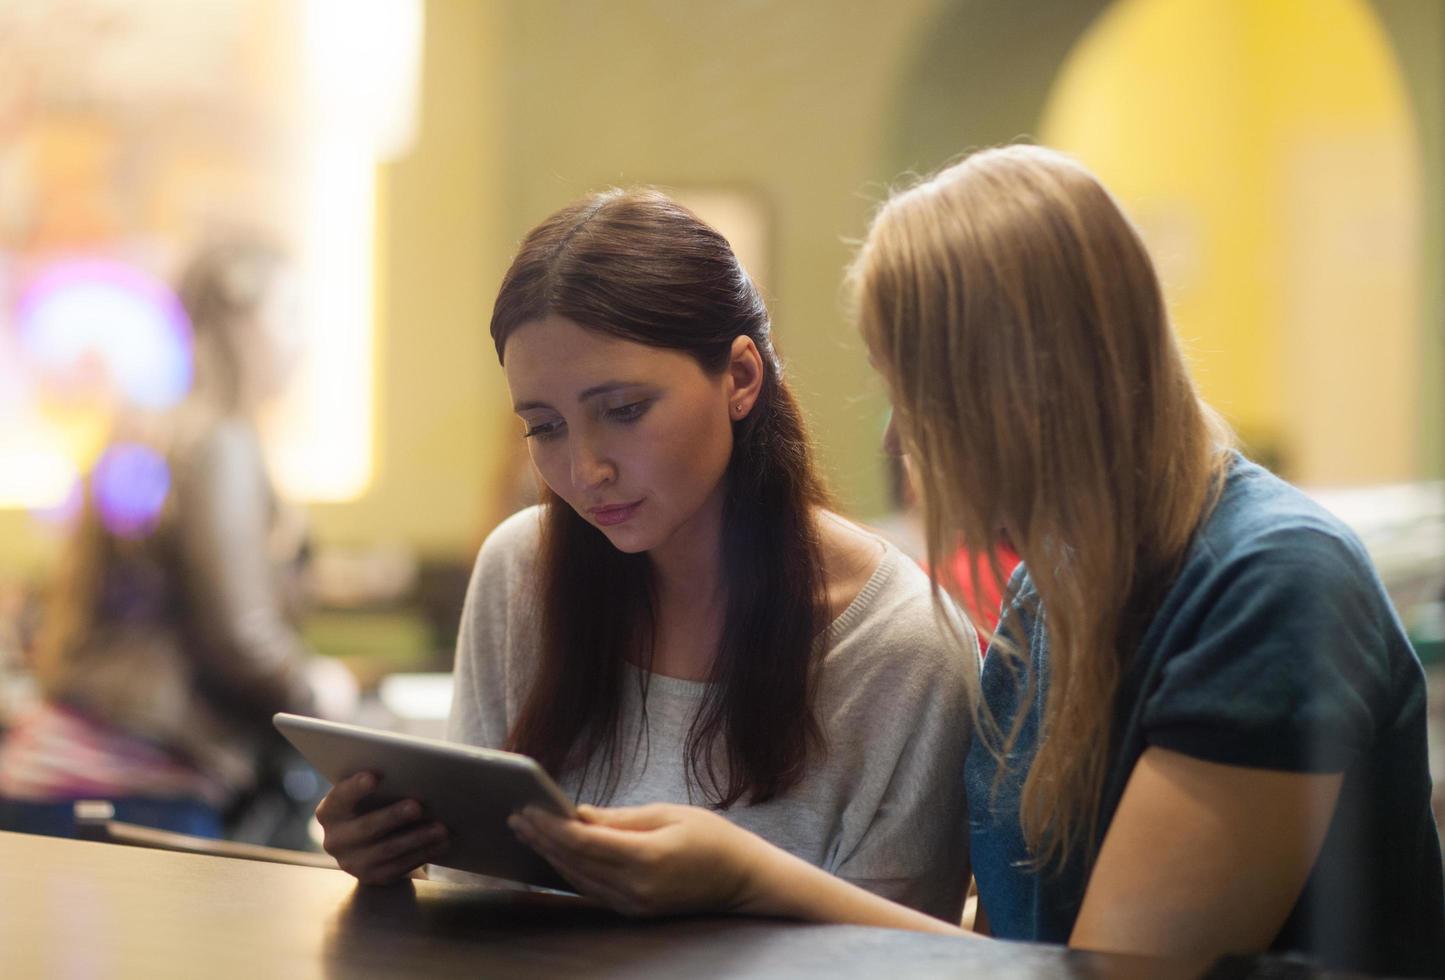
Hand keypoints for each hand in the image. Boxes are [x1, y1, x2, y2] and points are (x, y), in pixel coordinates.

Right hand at [315, 771, 448, 884]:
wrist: (370, 845)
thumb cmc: (374, 805)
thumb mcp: (369, 796)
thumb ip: (382, 786)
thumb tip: (414, 774)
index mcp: (330, 811)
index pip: (339, 798)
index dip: (355, 787)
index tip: (374, 776)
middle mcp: (335, 839)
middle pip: (365, 828)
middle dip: (393, 816)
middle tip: (417, 806)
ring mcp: (351, 862)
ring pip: (387, 850)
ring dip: (417, 838)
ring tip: (441, 828)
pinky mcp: (372, 877)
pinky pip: (399, 867)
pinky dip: (422, 854)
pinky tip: (440, 844)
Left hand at [509, 802, 770, 916]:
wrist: (744, 880)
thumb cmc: (712, 838)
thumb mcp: (668, 814)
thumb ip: (620, 819)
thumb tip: (578, 816)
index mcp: (647, 859)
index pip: (585, 844)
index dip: (551, 826)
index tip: (528, 807)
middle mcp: (636, 888)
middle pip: (575, 863)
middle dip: (542, 839)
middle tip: (516, 816)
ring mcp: (635, 905)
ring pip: (579, 880)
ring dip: (550, 856)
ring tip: (527, 832)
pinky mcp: (635, 911)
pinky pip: (592, 891)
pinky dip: (569, 872)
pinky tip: (552, 855)